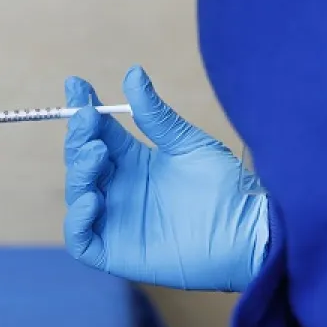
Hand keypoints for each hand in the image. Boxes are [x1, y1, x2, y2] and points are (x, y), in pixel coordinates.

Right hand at [63, 66, 268, 290]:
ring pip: (77, 193)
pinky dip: (78, 218)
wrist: (250, 233)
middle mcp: (120, 188)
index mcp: (134, 161)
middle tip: (88, 118)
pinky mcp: (115, 253)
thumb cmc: (228, 189)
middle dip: (79, 136)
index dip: (83, 107)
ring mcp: (115, 220)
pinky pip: (81, 239)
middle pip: (82, 159)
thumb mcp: (188, 144)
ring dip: (80, 170)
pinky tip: (94, 198)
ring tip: (97, 152)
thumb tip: (132, 73)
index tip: (75, 84)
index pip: (98, 132)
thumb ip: (155, 115)